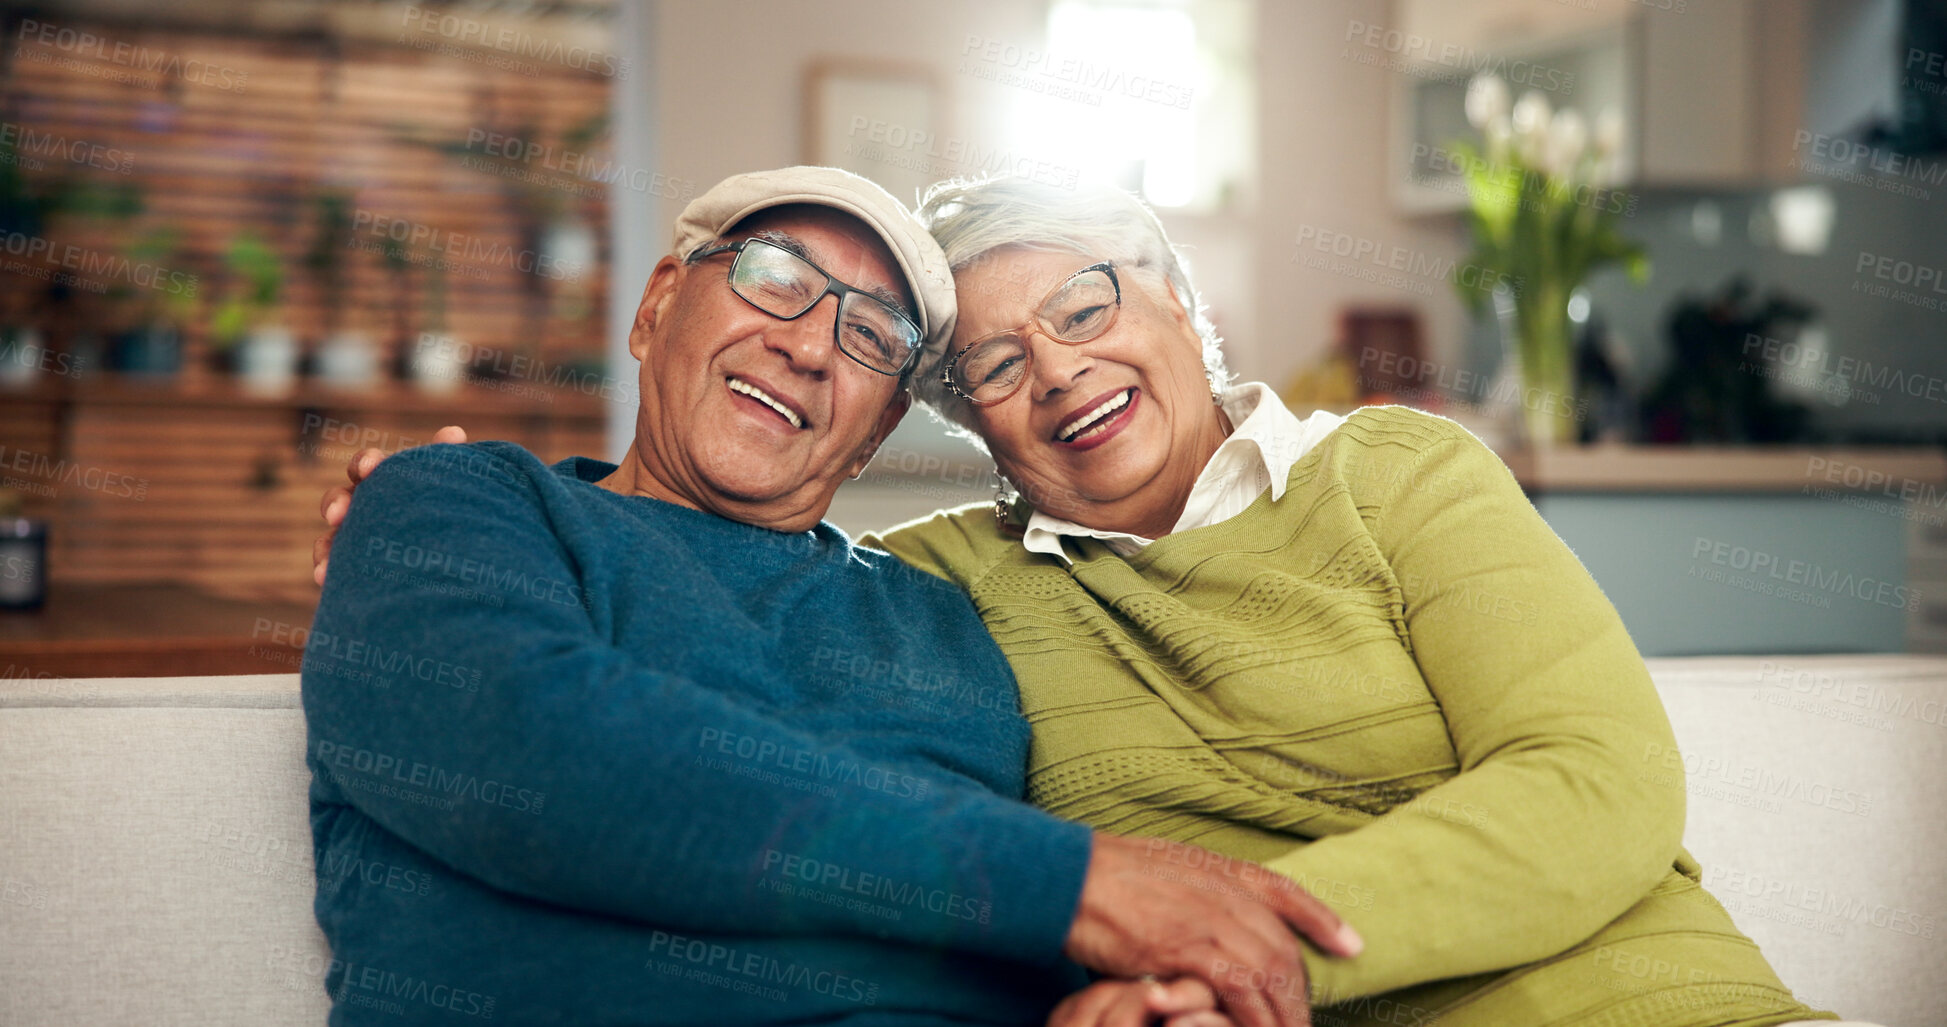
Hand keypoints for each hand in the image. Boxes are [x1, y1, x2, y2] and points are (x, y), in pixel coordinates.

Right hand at [312, 425, 468, 585]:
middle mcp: (365, 504)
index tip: (371, 468)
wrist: (459, 552)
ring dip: (325, 545)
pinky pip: (332, 565)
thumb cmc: (455, 507)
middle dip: (336, 503)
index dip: (366, 464)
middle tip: (337, 514)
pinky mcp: (353, 564)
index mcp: (386, 481)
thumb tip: (454, 433)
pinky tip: (324, 577)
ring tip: (326, 562)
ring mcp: (356, 535)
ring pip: (330, 536)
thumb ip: (451, 461)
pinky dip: (325, 568)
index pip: (367, 465)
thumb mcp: (457, 484)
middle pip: (340, 497)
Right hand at [1064, 834, 1363, 1026]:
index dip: (1321, 919)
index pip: (1284, 892)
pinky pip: (1239, 989)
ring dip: (1283, 1014)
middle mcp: (1222, 891)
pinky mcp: (1189, 947)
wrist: (1065, 876)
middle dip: (1299, 993)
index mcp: (1216, 868)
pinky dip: (1252, 1016)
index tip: (1351, 944)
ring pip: (1269, 973)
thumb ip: (1190, 891)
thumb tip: (1198, 911)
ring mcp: (1209, 918)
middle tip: (1302, 1025)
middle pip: (1282, 948)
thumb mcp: (1157, 871)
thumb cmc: (1097, 879)